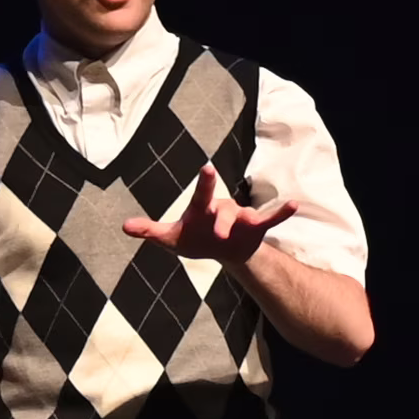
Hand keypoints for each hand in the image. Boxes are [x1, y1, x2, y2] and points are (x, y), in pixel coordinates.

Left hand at [122, 160, 299, 268]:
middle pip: (222, 209)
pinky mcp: (256, 227)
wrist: (220, 250)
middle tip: (217, 224)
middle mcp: (222, 209)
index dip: (204, 184)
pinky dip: (281, 213)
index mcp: (201, 209)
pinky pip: (270, 219)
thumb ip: (150, 231)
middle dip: (221, 215)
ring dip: (244, 222)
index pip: (200, 196)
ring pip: (244, 217)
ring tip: (247, 225)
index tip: (208, 168)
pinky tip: (294, 205)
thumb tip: (124, 226)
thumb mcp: (171, 238)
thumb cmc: (194, 238)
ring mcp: (240, 216)